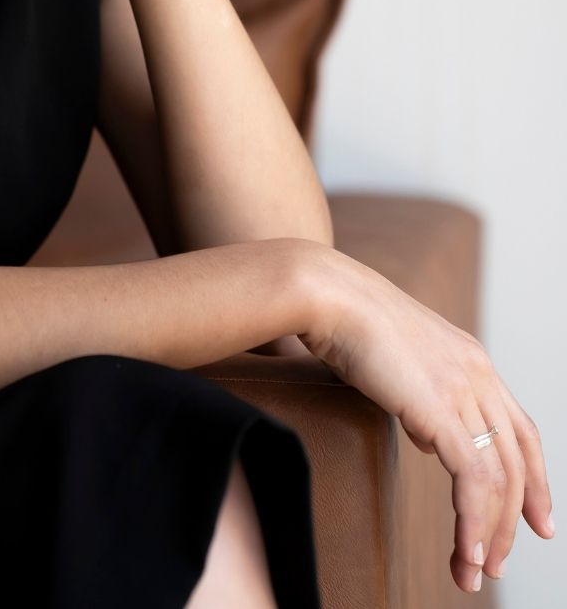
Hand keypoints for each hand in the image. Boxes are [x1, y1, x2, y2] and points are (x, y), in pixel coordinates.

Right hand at [299, 244, 554, 590]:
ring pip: (499, 477)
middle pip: (518, 459)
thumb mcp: (397, 362)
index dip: (535, 478)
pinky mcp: (440, 409)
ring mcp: (463, 389)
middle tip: (495, 562)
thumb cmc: (345, 321)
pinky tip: (464, 549)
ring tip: (472, 569)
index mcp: (472, 360)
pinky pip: (473, 478)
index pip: (520, 430)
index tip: (536, 522)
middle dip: (513, 519)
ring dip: (489, 532)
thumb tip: (429, 437)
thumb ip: (422, 397)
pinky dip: (473, 520)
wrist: (327, 294)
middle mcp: (478, 374)